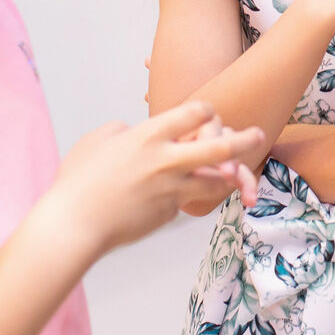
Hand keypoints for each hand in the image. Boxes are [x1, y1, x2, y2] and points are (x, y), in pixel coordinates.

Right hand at [42, 101, 263, 254]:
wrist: (76, 224)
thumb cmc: (78, 180)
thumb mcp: (98, 140)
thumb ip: (123, 130)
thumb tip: (134, 130)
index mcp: (149, 136)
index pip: (195, 112)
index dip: (205, 110)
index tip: (206, 113)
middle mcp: (167, 160)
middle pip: (220, 146)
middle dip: (244, 139)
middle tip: (259, 134)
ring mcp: (171, 189)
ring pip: (216, 181)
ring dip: (231, 176)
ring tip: (241, 173)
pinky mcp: (169, 212)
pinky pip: (189, 201)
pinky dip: (193, 197)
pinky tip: (191, 197)